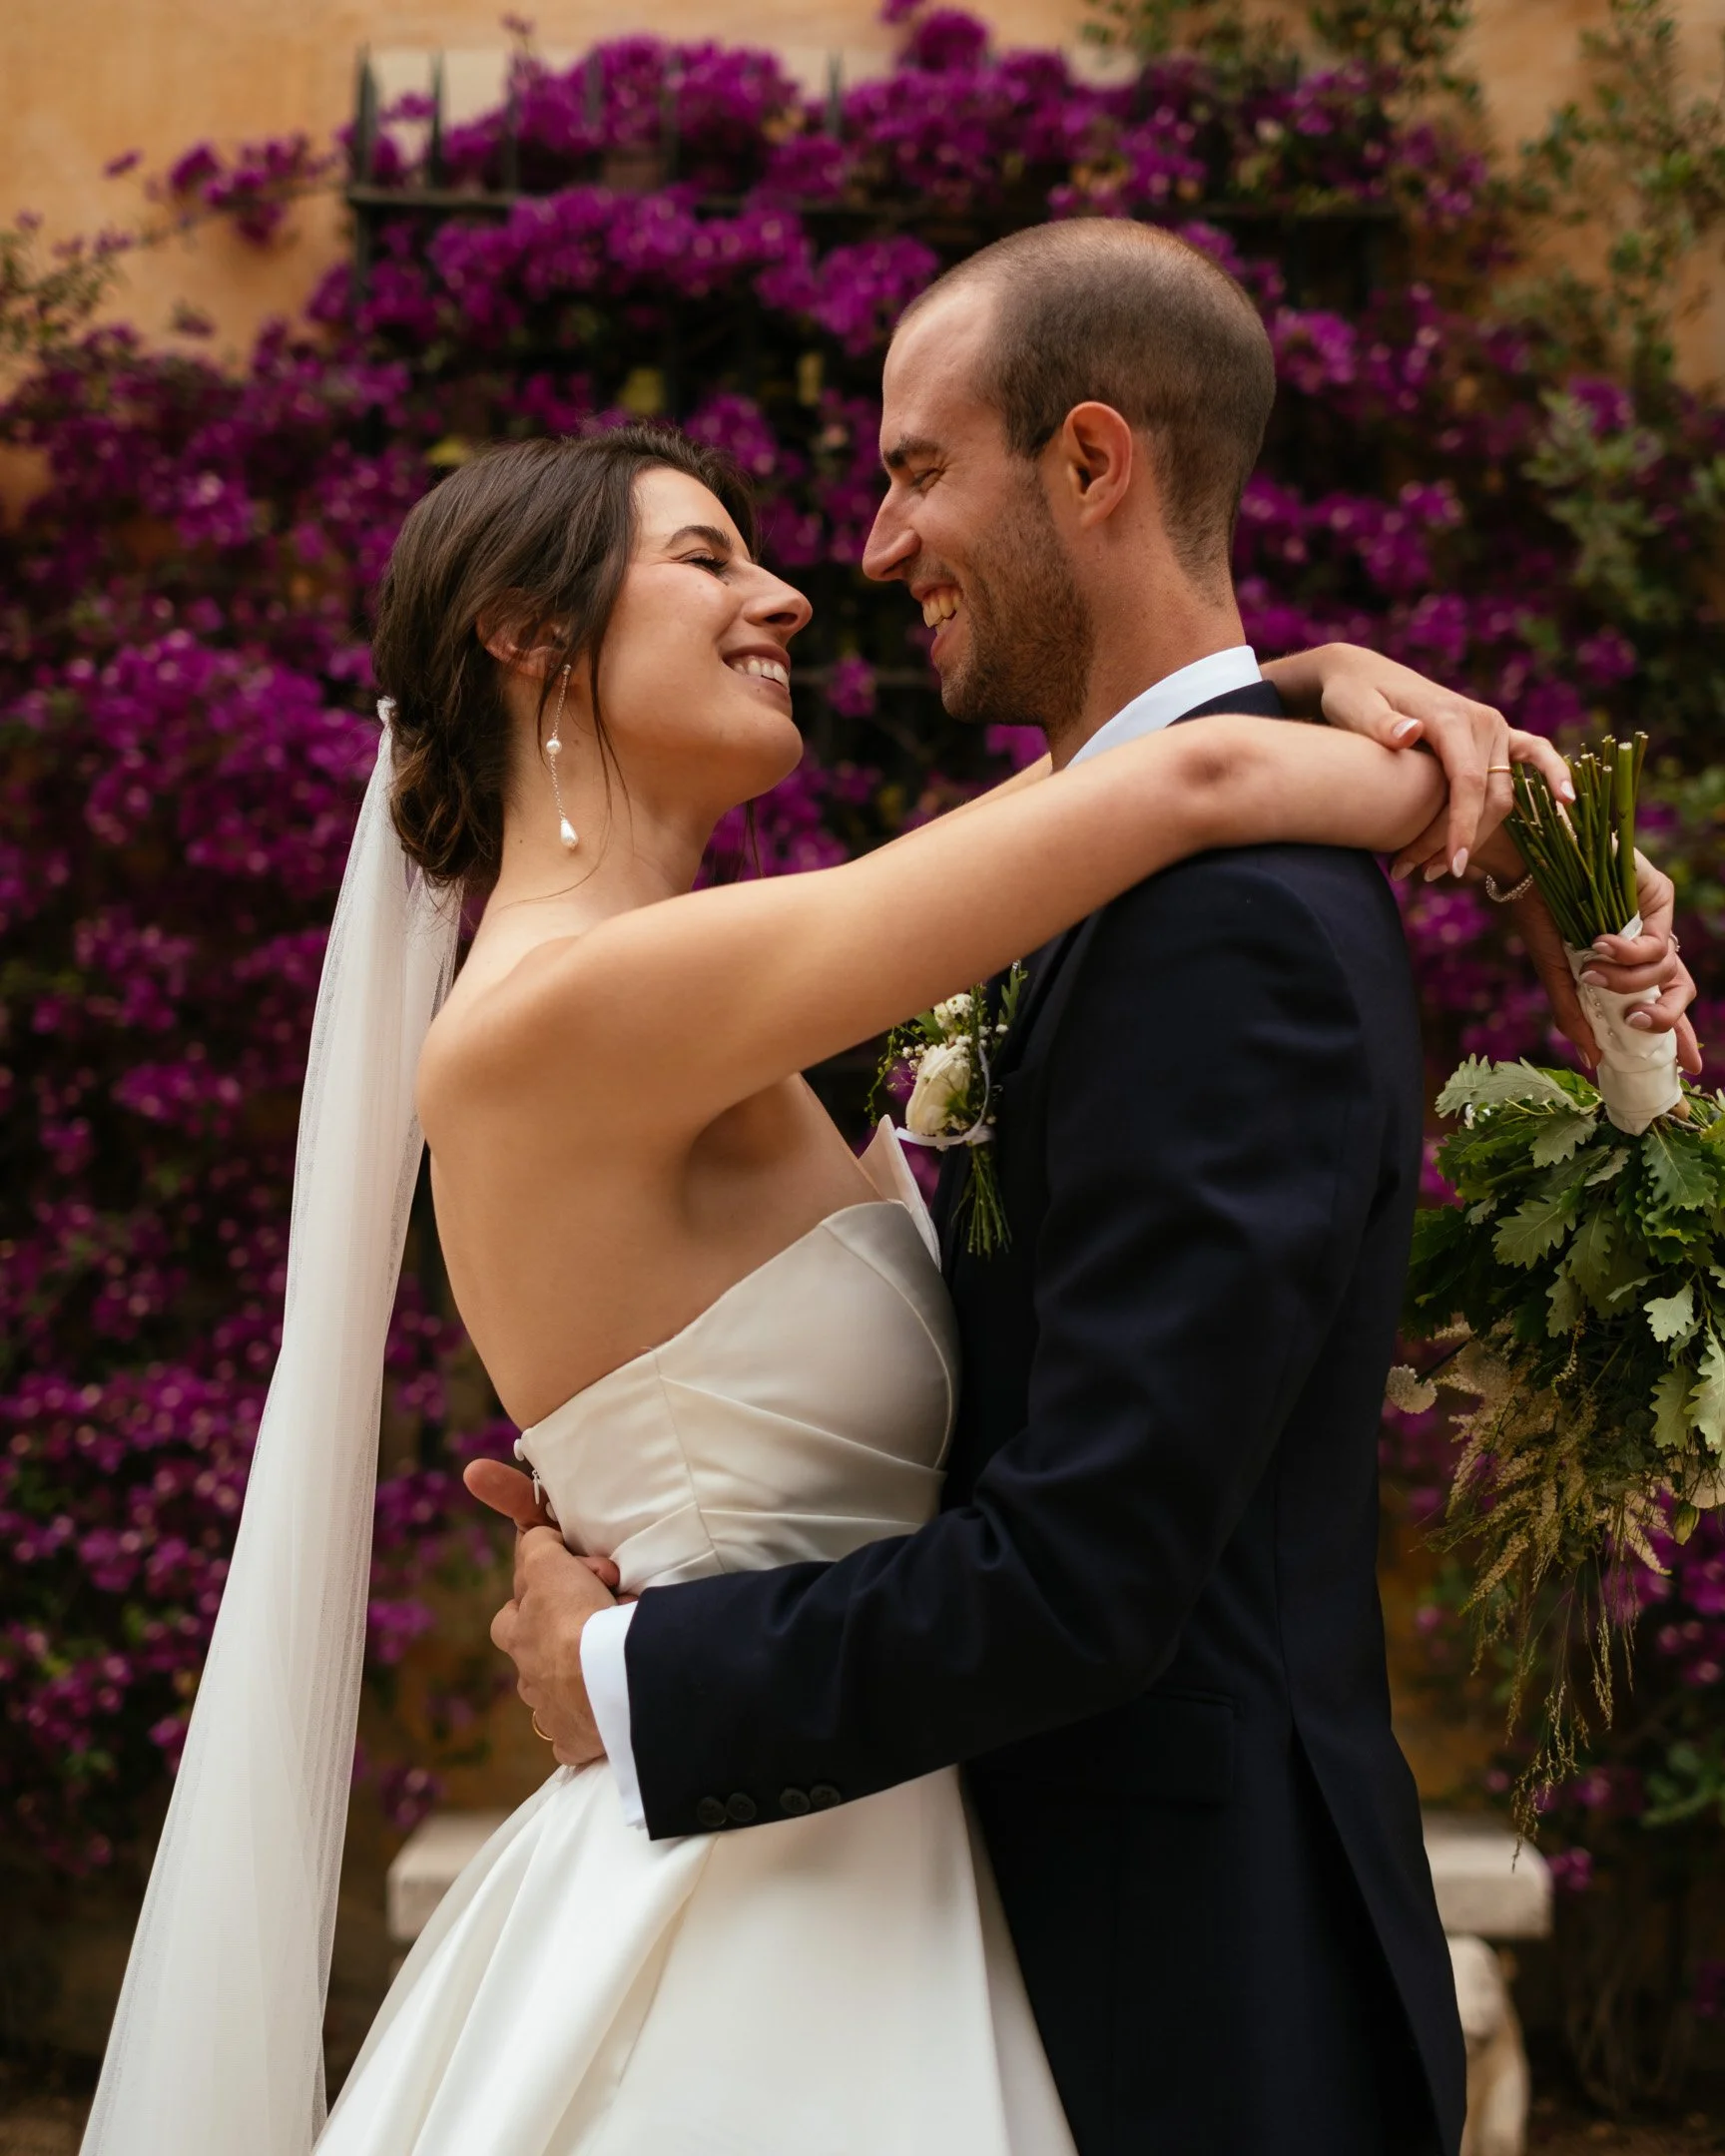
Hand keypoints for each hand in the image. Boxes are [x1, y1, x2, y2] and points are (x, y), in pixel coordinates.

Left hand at [465, 1460, 619, 1765]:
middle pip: (533, 1657)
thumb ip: (537, 1547)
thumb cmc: (578, 1618)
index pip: (510, 1617)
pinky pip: (577, 1733)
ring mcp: (551, 1715)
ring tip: (615, 1658)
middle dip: (558, 1640)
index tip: (574, 1584)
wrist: (609, 1681)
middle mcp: (529, 1679)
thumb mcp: (549, 1564)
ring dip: (577, 1676)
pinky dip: (588, 1723)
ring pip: (557, 1693)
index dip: (537, 1598)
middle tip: (599, 1620)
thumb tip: (533, 1537)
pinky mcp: (577, 1742)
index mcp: (520, 1637)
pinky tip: (609, 1709)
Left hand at [1263, 644, 1574, 878]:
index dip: (1461, 826)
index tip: (1451, 863)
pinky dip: (1553, 776)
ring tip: (1437, 869)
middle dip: (1457, 840)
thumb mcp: (1354, 707)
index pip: (1466, 782)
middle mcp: (1482, 721)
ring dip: (1479, 834)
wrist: (1361, 674)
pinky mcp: (1494, 735)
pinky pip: (1534, 755)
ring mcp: (1493, 728)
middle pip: (1487, 795)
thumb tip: (1412, 732)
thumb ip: (1380, 723)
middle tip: (1415, 874)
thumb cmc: (1351, 695)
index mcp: (1450, 716)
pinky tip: (1567, 803)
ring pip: (1504, 793)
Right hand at [1494, 847, 1700, 1077]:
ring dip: (1629, 981)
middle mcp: (1646, 946)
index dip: (1680, 1037)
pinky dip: (1630, 952)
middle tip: (1637, 1022)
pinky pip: (1659, 942)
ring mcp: (1654, 922)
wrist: (1529, 870)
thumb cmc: (1539, 918)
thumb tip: (1593, 1062)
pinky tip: (1601, 944)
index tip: (1689, 1069)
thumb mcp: (1556, 977)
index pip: (1661, 1005)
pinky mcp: (1659, 897)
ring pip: (1670, 972)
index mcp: (1627, 968)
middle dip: (1666, 1018)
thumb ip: (1575, 1017)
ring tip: (1592, 972)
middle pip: (1680, 992)